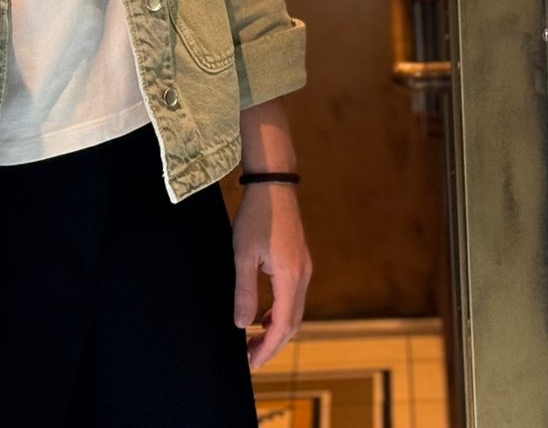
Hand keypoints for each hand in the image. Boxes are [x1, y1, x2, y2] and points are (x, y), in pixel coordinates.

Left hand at [232, 182, 310, 371]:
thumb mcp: (243, 255)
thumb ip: (245, 292)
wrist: (274, 184)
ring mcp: (305, 268)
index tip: (251, 364)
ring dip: (276, 329)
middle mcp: (303, 276)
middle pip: (293, 324)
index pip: (282, 326)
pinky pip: (294, 297)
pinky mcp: (300, 261)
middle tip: (250, 358)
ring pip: (295, 311)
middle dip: (272, 344)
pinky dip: (280, 312)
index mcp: (291, 278)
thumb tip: (243, 325)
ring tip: (253, 341)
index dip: (267, 348)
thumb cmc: (256, 216)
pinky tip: (263, 315)